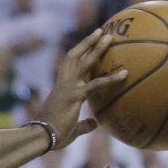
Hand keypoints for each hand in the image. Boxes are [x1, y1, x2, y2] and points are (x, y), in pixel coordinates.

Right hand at [38, 30, 127, 148]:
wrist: (41, 136)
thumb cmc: (53, 135)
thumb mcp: (71, 128)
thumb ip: (84, 124)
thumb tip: (94, 124)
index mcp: (62, 88)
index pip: (72, 66)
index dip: (81, 53)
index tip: (91, 42)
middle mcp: (64, 83)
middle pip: (74, 56)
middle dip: (87, 42)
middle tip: (100, 31)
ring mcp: (69, 88)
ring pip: (84, 63)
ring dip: (97, 49)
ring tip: (110, 37)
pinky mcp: (75, 96)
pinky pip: (96, 84)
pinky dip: (111, 78)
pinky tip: (125, 74)